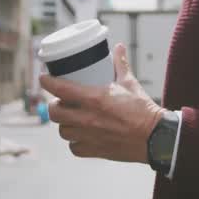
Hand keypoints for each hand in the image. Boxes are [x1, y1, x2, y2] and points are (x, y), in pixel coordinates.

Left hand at [39, 44, 165, 163]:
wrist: (155, 137)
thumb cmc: (143, 109)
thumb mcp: (130, 84)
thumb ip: (121, 65)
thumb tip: (118, 48)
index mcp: (94, 98)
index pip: (60, 89)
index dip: (47, 81)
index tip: (43, 77)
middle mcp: (87, 118)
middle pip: (55, 113)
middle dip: (54, 105)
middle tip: (60, 101)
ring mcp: (89, 136)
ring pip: (62, 131)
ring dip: (64, 124)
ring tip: (70, 118)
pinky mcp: (95, 151)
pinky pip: (74, 147)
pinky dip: (75, 142)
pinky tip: (80, 136)